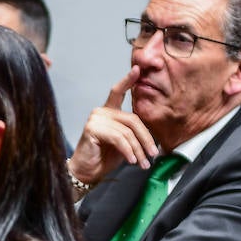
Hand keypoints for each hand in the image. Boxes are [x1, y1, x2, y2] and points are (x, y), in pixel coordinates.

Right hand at [70, 66, 159, 185]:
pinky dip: (128, 151)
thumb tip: (154, 137)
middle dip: (146, 139)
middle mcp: (101, 112)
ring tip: (143, 163)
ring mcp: (95, 119)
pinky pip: (118, 138)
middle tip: (153, 154)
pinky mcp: (92, 129)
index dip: (128, 80)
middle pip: (132, 119)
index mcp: (108, 112)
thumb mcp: (124, 143)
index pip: (118, 92)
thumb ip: (134, 133)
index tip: (137, 69)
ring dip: (138, 149)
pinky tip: (132, 160)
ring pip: (127, 131)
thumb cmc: (104, 157)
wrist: (87, 171)